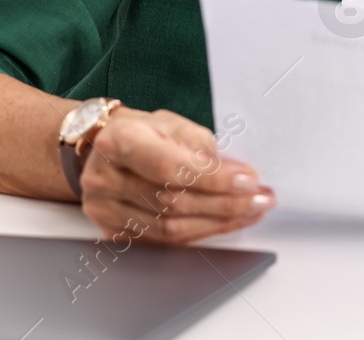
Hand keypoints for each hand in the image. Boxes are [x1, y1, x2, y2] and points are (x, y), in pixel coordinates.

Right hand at [77, 108, 272, 244]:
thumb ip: (203, 147)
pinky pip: (164, 241)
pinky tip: (225, 223)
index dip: (213, 178)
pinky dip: (200, 232)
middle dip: (225, 204)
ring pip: (170, 228)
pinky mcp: (111, 231)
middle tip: (260, 199)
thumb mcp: (172, 123)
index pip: (169, 166)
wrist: (103, 149)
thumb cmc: (143, 132)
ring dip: (218, 222)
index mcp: (118, 140)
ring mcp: (104, 209)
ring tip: (251, 212)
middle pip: (172, 202)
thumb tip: (237, 175)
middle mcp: (103, 177)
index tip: (249, 180)